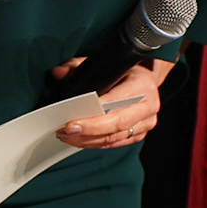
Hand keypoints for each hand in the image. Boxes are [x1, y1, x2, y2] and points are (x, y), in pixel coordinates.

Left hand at [50, 56, 173, 148]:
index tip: (73, 120)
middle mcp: (148, 106)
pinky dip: (96, 143)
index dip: (95, 115)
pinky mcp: (140, 134)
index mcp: (142, 85)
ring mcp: (146, 123)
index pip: (117, 103)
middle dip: (88, 131)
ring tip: (66, 136)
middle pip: (116, 125)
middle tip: (65, 131)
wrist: (146, 81)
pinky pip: (116, 143)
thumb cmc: (125, 72)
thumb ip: (79, 67)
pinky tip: (79, 140)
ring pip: (114, 138)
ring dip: (88, 140)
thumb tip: (58, 72)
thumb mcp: (106, 64)